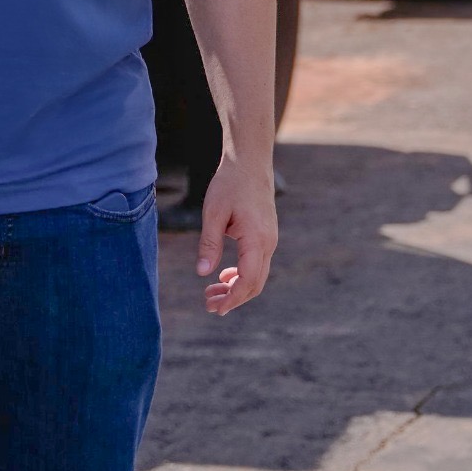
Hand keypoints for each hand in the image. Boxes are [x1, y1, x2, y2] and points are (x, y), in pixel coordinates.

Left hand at [196, 158, 277, 315]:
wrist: (249, 162)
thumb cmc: (230, 184)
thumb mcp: (213, 213)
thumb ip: (209, 244)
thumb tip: (202, 273)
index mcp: (256, 239)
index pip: (247, 280)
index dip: (232, 298)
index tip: (214, 308)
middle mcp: (268, 243)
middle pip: (255, 284)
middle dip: (233, 299)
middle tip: (208, 305)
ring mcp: (269, 240)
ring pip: (257, 275)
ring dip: (236, 288)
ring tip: (211, 293)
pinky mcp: (265, 236)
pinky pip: (257, 264)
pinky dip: (241, 275)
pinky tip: (224, 276)